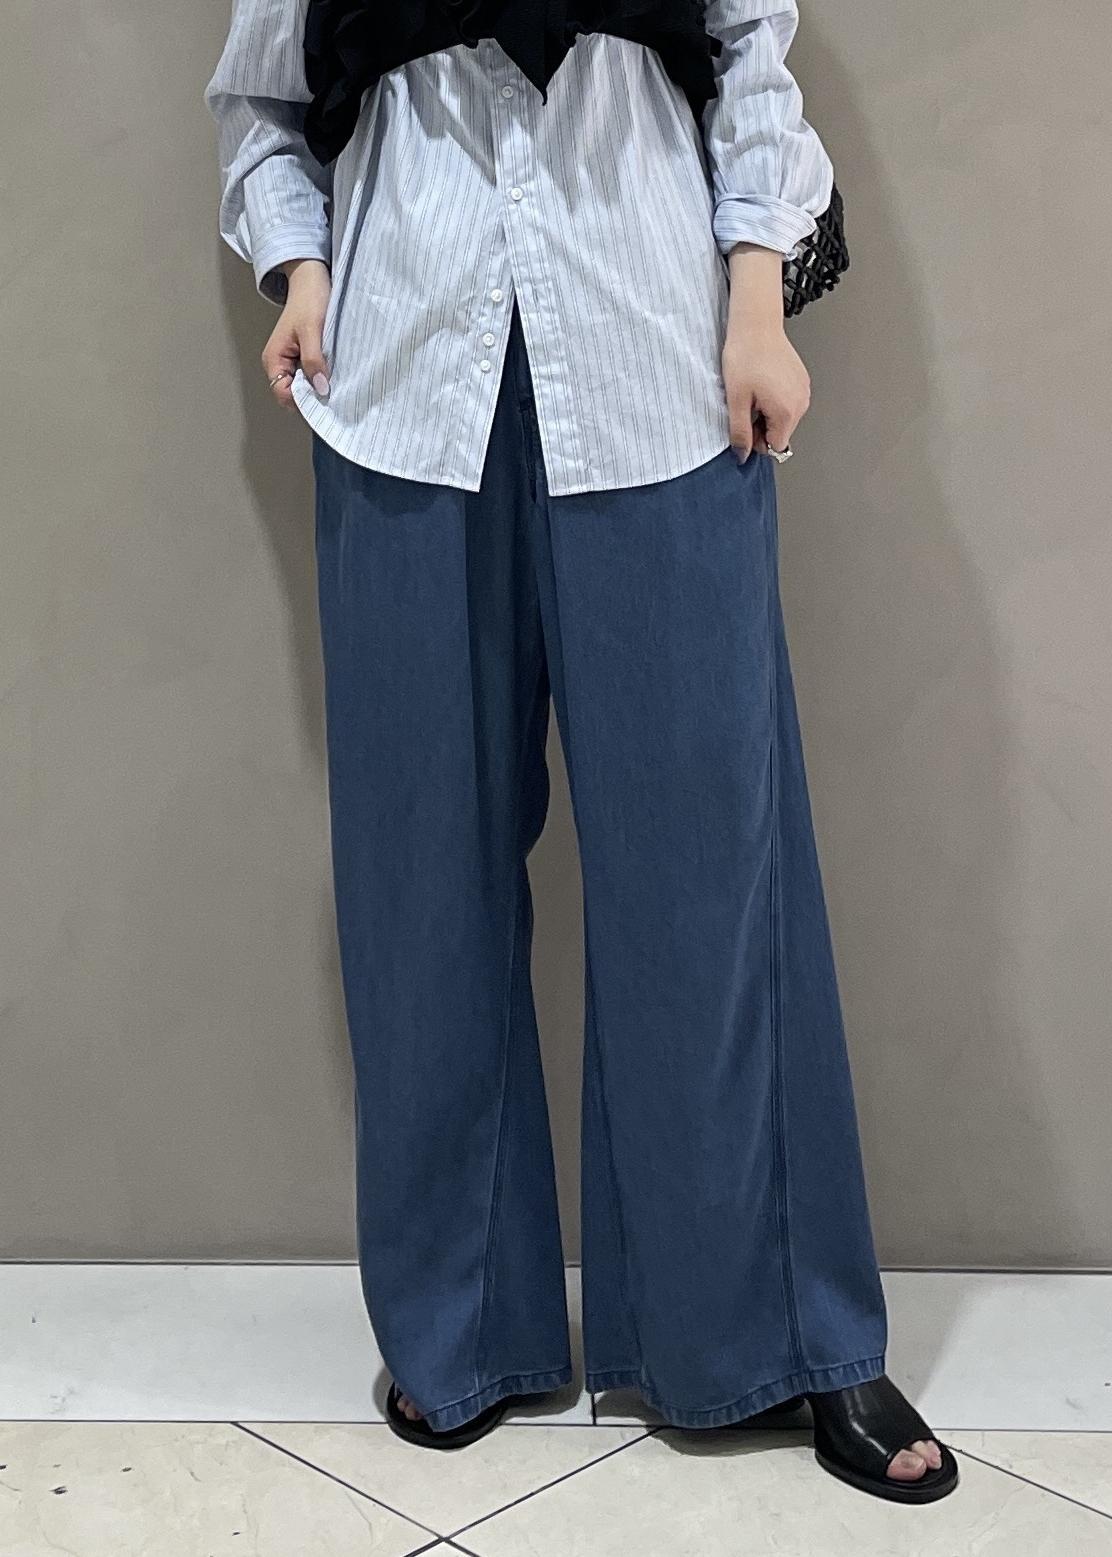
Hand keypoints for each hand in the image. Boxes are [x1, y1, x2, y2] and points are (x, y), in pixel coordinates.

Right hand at [261, 259, 331, 409]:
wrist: (311, 280)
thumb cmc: (308, 300)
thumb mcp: (312, 331)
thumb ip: (313, 360)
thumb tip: (320, 388)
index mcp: (274, 359)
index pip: (284, 394)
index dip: (303, 399)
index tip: (324, 395)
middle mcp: (279, 364)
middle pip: (293, 395)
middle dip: (312, 396)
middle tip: (333, 389)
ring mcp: (290, 362)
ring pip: (303, 387)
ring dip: (317, 386)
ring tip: (333, 379)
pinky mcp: (301, 357)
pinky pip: (310, 376)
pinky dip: (320, 377)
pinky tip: (331, 372)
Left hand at [723, 243, 810, 458]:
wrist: (755, 324)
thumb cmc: (745, 355)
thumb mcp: (735, 400)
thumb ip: (740, 433)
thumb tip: (742, 455)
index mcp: (787, 411)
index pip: (775, 446)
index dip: (756, 439)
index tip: (745, 421)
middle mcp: (801, 402)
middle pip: (781, 432)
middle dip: (762, 425)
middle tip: (746, 402)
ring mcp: (804, 390)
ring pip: (784, 417)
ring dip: (767, 411)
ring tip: (754, 389)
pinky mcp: (802, 379)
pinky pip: (788, 401)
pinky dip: (774, 397)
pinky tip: (763, 381)